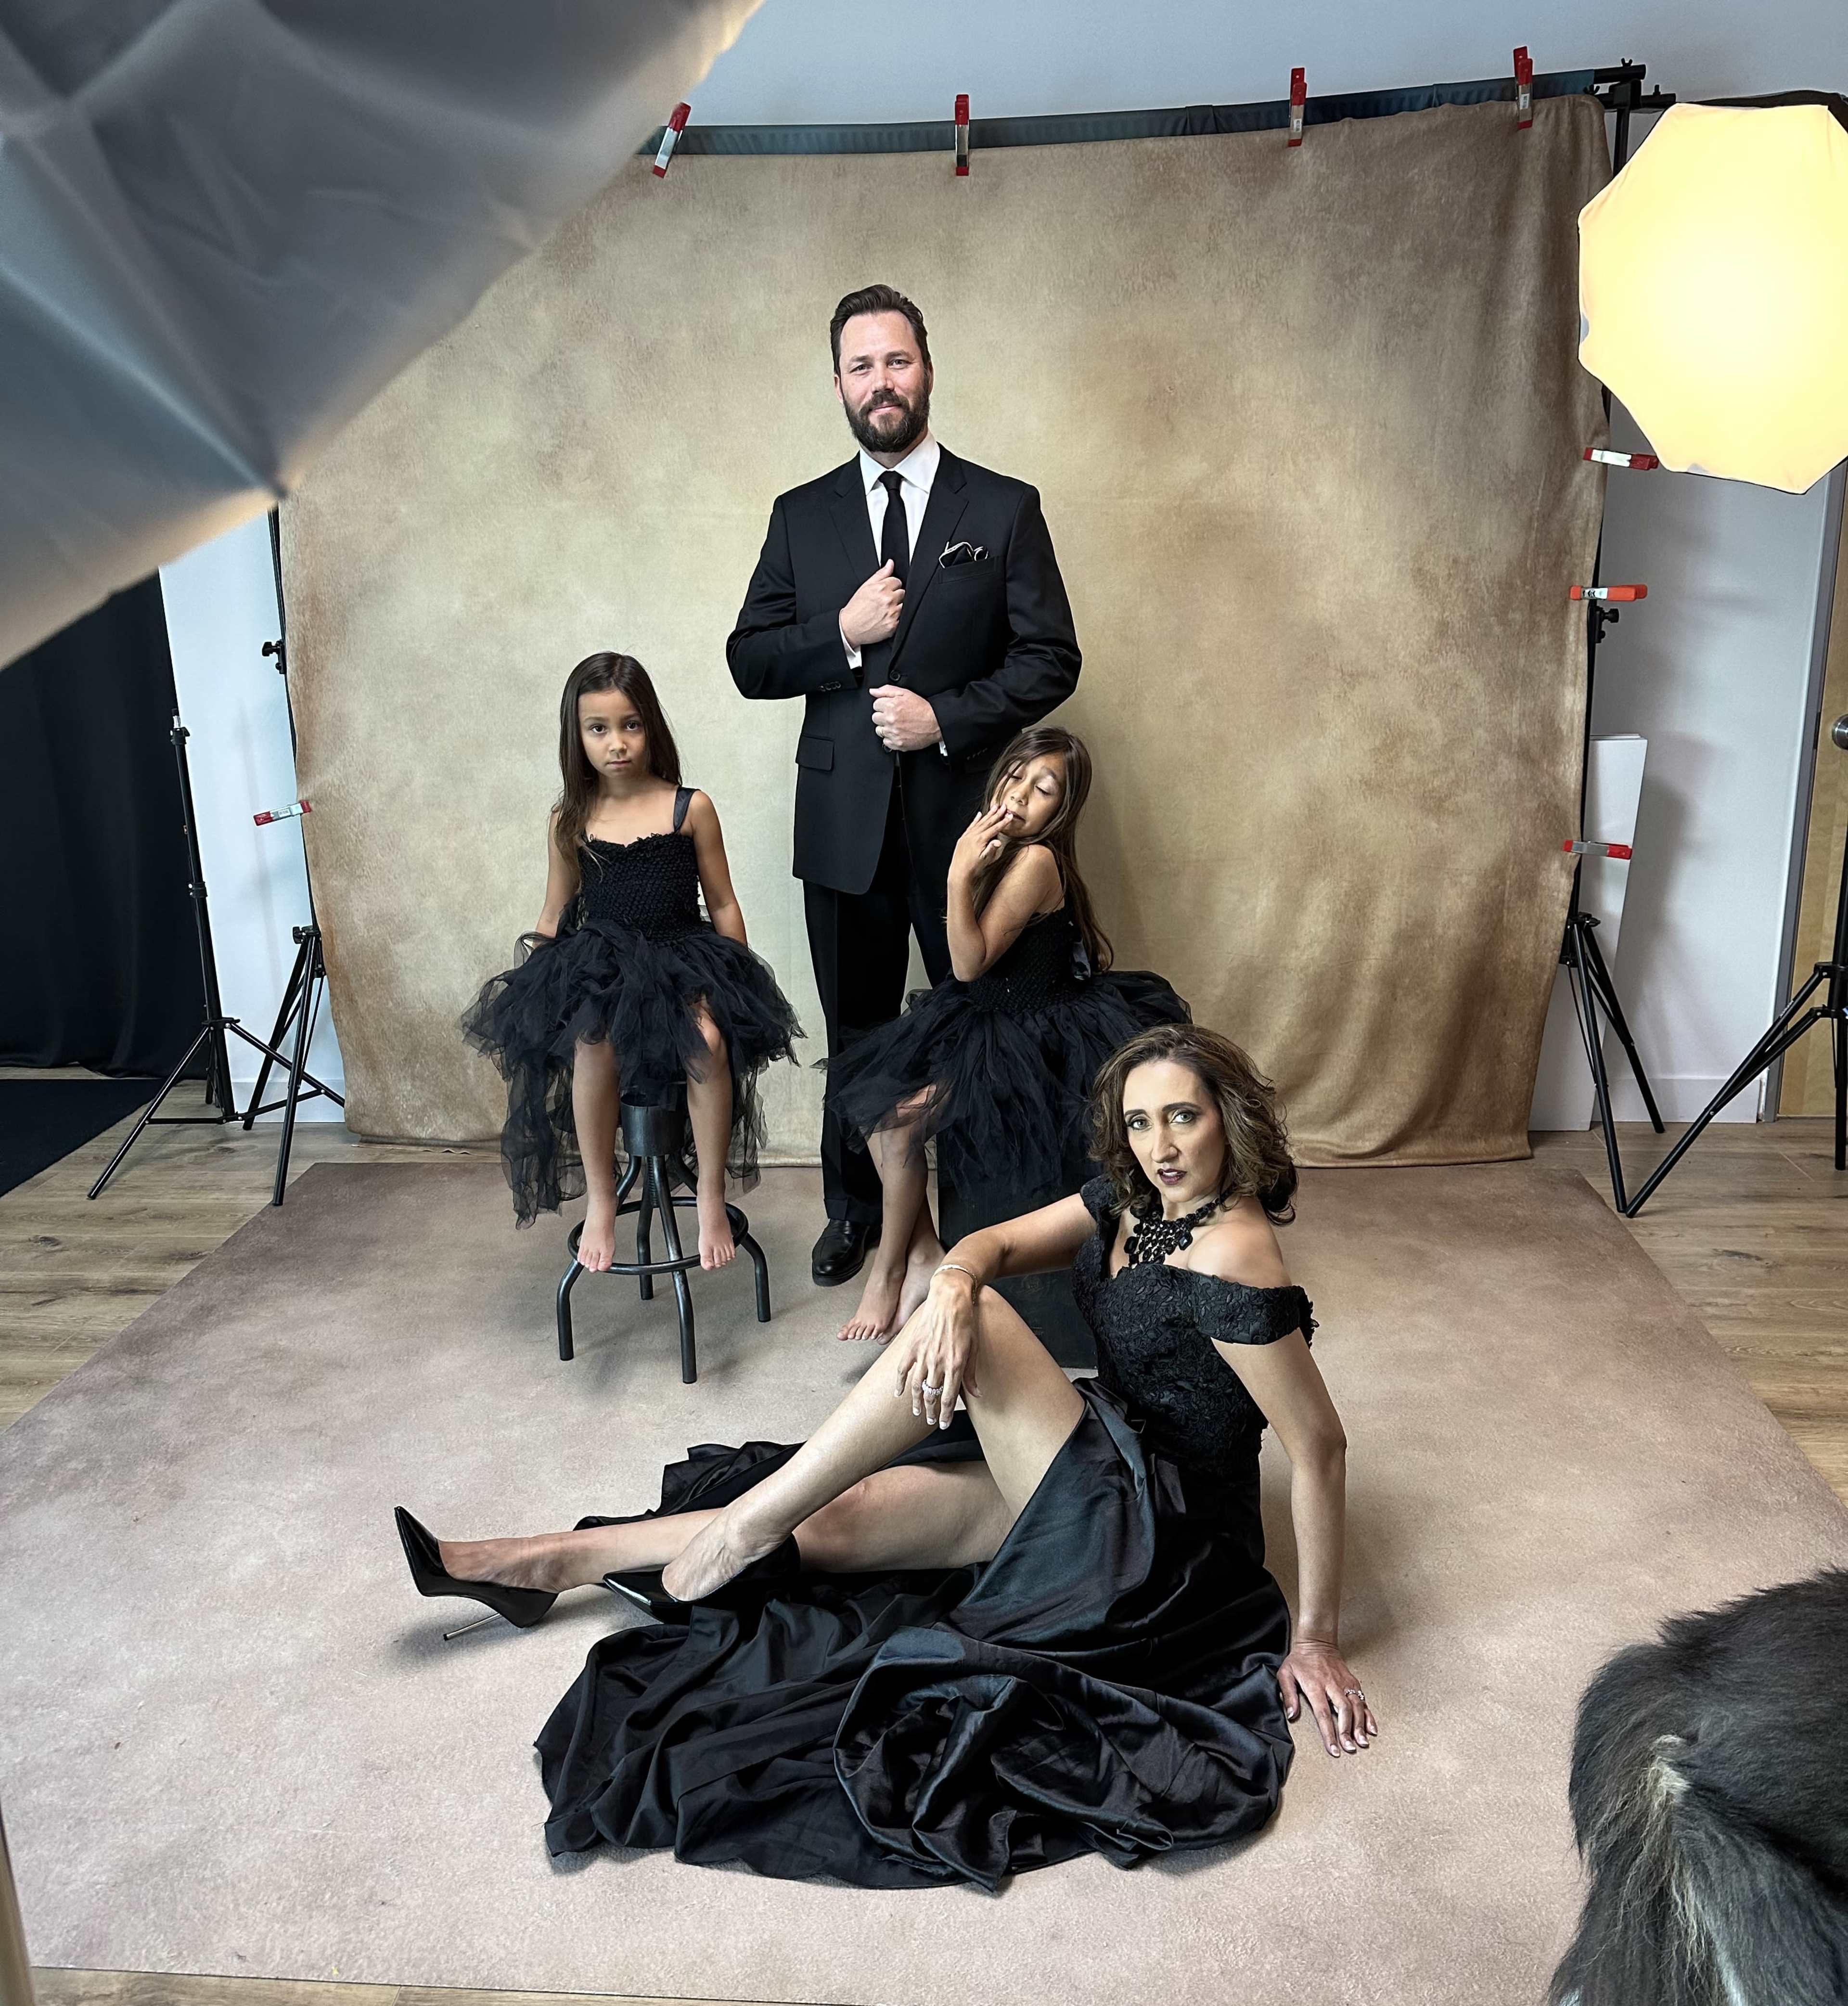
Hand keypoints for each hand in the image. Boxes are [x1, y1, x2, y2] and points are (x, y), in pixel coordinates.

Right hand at [840, 559, 903, 649]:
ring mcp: (892, 613)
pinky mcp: (893, 625)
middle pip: (902, 593)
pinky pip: (901, 618)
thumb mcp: (865, 587)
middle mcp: (888, 600)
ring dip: (896, 607)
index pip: (897, 581)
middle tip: (883, 602)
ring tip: (883, 611)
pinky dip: (895, 618)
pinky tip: (884, 619)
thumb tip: (890, 563)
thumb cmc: (855, 608)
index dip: (891, 586)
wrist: (849, 628)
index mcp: (881, 588)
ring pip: (903, 605)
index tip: (884, 592)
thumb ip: (881, 574)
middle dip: (894, 596)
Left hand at [869, 685, 941, 752]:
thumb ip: (886, 690)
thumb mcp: (905, 693)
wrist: (935, 723)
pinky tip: (899, 732)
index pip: (875, 705)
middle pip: (875, 718)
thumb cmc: (922, 709)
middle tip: (895, 716)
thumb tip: (873, 691)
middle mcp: (890, 720)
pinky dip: (891, 738)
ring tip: (897, 724)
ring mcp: (893, 732)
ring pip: (879, 730)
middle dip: (883, 716)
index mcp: (891, 706)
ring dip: (886, 727)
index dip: (884, 705)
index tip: (891, 707)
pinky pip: (885, 741)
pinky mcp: (897, 743)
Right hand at [890, 1269, 981, 1427]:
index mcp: (955, 1365)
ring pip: (916, 1386)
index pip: (947, 1398)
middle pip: (931, 1395)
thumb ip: (971, 1374)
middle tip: (930, 1420)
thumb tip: (976, 1394)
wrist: (950, 1298)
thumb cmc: (965, 1322)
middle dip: (931, 1412)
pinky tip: (898, 1393)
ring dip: (916, 1402)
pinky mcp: (912, 1346)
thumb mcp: (974, 1348)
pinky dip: (899, 1382)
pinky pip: (902, 1369)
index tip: (942, 1424)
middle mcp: (937, 1363)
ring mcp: (923, 1355)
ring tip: (918, 1411)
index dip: (944, 1415)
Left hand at [949, 803, 1008, 880]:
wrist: (959, 872)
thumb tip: (999, 841)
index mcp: (980, 840)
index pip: (995, 828)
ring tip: (994, 807)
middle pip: (987, 822)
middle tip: (1004, 807)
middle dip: (997, 814)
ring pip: (979, 822)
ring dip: (988, 815)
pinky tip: (979, 814)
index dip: (1003, 822)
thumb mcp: (985, 860)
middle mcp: (973, 835)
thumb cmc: (974, 868)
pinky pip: (971, 826)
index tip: (1010, 816)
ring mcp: (967, 836)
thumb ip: (992, 849)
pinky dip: (976, 820)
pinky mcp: (963, 838)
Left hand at [1278, 1638, 1377, 1756]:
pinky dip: (1368, 1716)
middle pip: (1343, 1711)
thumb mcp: (1286, 1673)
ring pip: (1356, 1706)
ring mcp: (1344, 1683)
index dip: (1329, 1733)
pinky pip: (1363, 1700)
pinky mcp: (1353, 1682)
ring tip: (1362, 1742)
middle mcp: (1332, 1685)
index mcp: (1315, 1686)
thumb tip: (1291, 1715)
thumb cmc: (1300, 1660)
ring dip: (1360, 1726)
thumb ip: (1288, 1694)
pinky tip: (1371, 1729)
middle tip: (1350, 1748)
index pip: (1323, 1714)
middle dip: (1348, 1731)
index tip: (1333, 1749)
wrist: (1317, 1641)